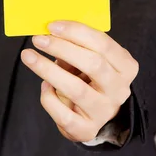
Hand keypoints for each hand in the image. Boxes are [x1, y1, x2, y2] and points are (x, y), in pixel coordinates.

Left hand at [20, 21, 138, 142]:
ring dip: (48, 70)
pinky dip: (49, 98)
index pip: (103, 44)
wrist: (99, 112)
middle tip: (38, 39)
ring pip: (76, 89)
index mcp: (125, 66)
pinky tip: (44, 85)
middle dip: (62, 48)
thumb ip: (79, 44)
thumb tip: (51, 31)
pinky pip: (64, 114)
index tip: (52, 26)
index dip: (76, 32)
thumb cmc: (92, 75)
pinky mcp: (87, 130)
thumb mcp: (93, 56)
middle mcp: (119, 89)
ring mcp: (104, 111)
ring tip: (30, 56)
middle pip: (92, 64)